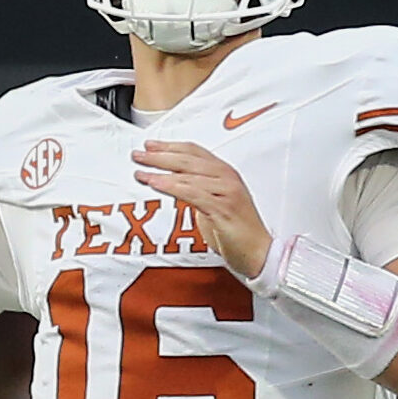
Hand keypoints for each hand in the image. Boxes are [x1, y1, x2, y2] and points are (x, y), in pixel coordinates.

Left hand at [132, 140, 271, 277]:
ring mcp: (226, 191)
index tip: (151, 145)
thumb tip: (174, 183)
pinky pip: (192, 193)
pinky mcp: (223, 208)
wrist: (259, 253)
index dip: (171, 146)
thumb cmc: (238, 231)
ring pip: (188, 174)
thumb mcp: (215, 203)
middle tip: (139, 155)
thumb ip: (198, 190)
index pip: (194, 151)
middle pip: (188, 159)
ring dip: (161, 171)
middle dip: (160, 156)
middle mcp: (227, 177)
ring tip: (141, 172)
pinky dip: (172, 186)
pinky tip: (157, 184)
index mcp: (225, 173)